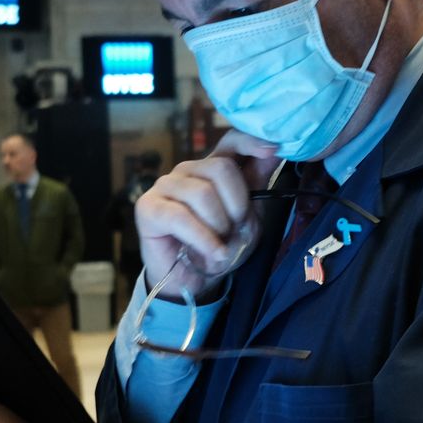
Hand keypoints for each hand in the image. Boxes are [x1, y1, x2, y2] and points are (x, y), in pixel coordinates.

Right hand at [134, 130, 280, 297]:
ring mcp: (165, 186)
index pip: (230, 141)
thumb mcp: (247, 217)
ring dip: (219, 226)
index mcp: (212, 168)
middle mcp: (188, 170)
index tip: (273, 150)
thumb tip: (275, 150)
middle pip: (221, 168)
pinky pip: (181, 217)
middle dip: (237, 205)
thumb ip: (257, 183)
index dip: (250, 141)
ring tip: (220, 247)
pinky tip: (212, 254)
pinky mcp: (148, 208)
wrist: (192, 280)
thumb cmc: (218, 246)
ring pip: (203, 193)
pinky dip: (203, 240)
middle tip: (235, 230)